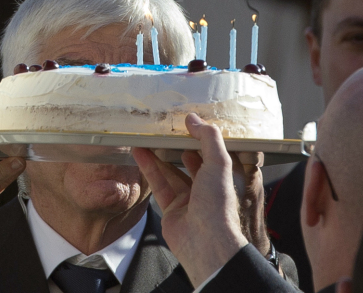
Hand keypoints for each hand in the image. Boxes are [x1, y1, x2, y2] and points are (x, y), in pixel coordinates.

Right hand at [132, 114, 248, 285]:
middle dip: (175, 147)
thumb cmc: (219, 206)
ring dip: (157, 155)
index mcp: (222, 178)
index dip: (198, 138)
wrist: (206, 244)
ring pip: (170, 173)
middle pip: (187, 163)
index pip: (210, 153)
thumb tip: (193, 119)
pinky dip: (149, 169)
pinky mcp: (171, 210)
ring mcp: (188, 200)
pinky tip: (140, 154)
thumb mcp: (219, 164)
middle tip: (162, 131)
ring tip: (145, 139)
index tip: (184, 123)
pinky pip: (158, 185)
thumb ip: (208, 138)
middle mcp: (206, 189)